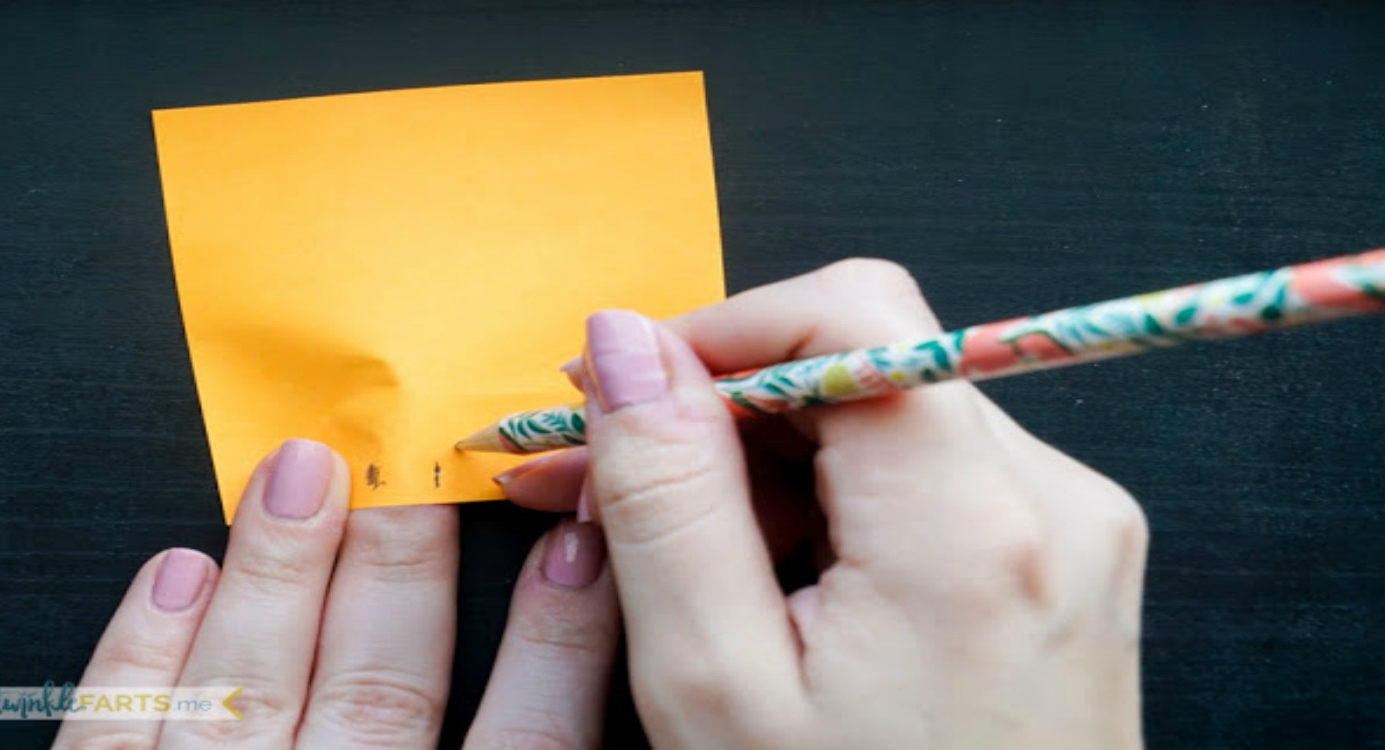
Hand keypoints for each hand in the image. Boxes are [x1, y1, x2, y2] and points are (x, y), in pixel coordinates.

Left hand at [54, 439, 618, 748]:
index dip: (562, 636)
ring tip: (303, 470)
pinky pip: (112, 734)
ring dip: (282, 569)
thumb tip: (571, 635)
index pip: (527, 745)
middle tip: (429, 462)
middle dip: (410, 562)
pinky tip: (174, 572)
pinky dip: (140, 653)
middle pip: (387, 689)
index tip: (584, 540)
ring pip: (252, 689)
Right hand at [499, 260, 1147, 747]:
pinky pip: (924, 479)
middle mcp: (1052, 502)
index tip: (619, 391)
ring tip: (669, 546)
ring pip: (884, 418)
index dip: (714, 331)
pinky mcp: (1061, 557)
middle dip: (719, 407)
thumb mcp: (718, 688)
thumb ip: (669, 497)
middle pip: (861, 362)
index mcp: (972, 527)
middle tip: (600, 473)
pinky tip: (758, 574)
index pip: (846, 312)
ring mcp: (1071, 529)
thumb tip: (627, 346)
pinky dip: (827, 505)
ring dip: (764, 463)